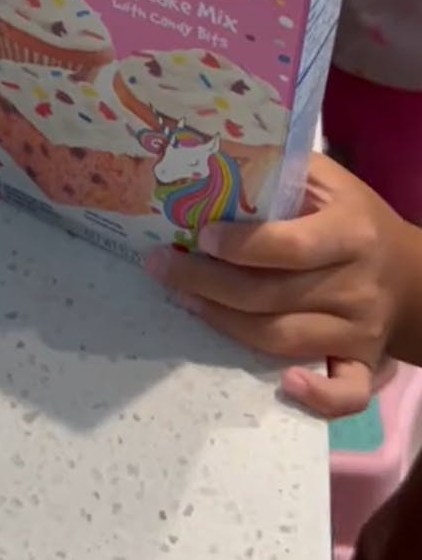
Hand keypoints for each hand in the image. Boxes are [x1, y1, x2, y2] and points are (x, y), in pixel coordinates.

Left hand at [145, 154, 411, 418]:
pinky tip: (286, 386)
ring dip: (226, 324)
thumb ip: (280, 170)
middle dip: (207, 283)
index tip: (200, 236)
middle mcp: (355, 285)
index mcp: (349, 233)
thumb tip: (215, 162)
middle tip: (163, 267)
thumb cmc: (354, 218)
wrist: (412, 275)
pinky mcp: (364, 364)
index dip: (240, 246)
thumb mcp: (328, 181)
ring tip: (183, 300)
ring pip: (283, 339)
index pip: (289, 246)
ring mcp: (360, 330)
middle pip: (271, 296)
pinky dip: (319, 397)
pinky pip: (346, 392)